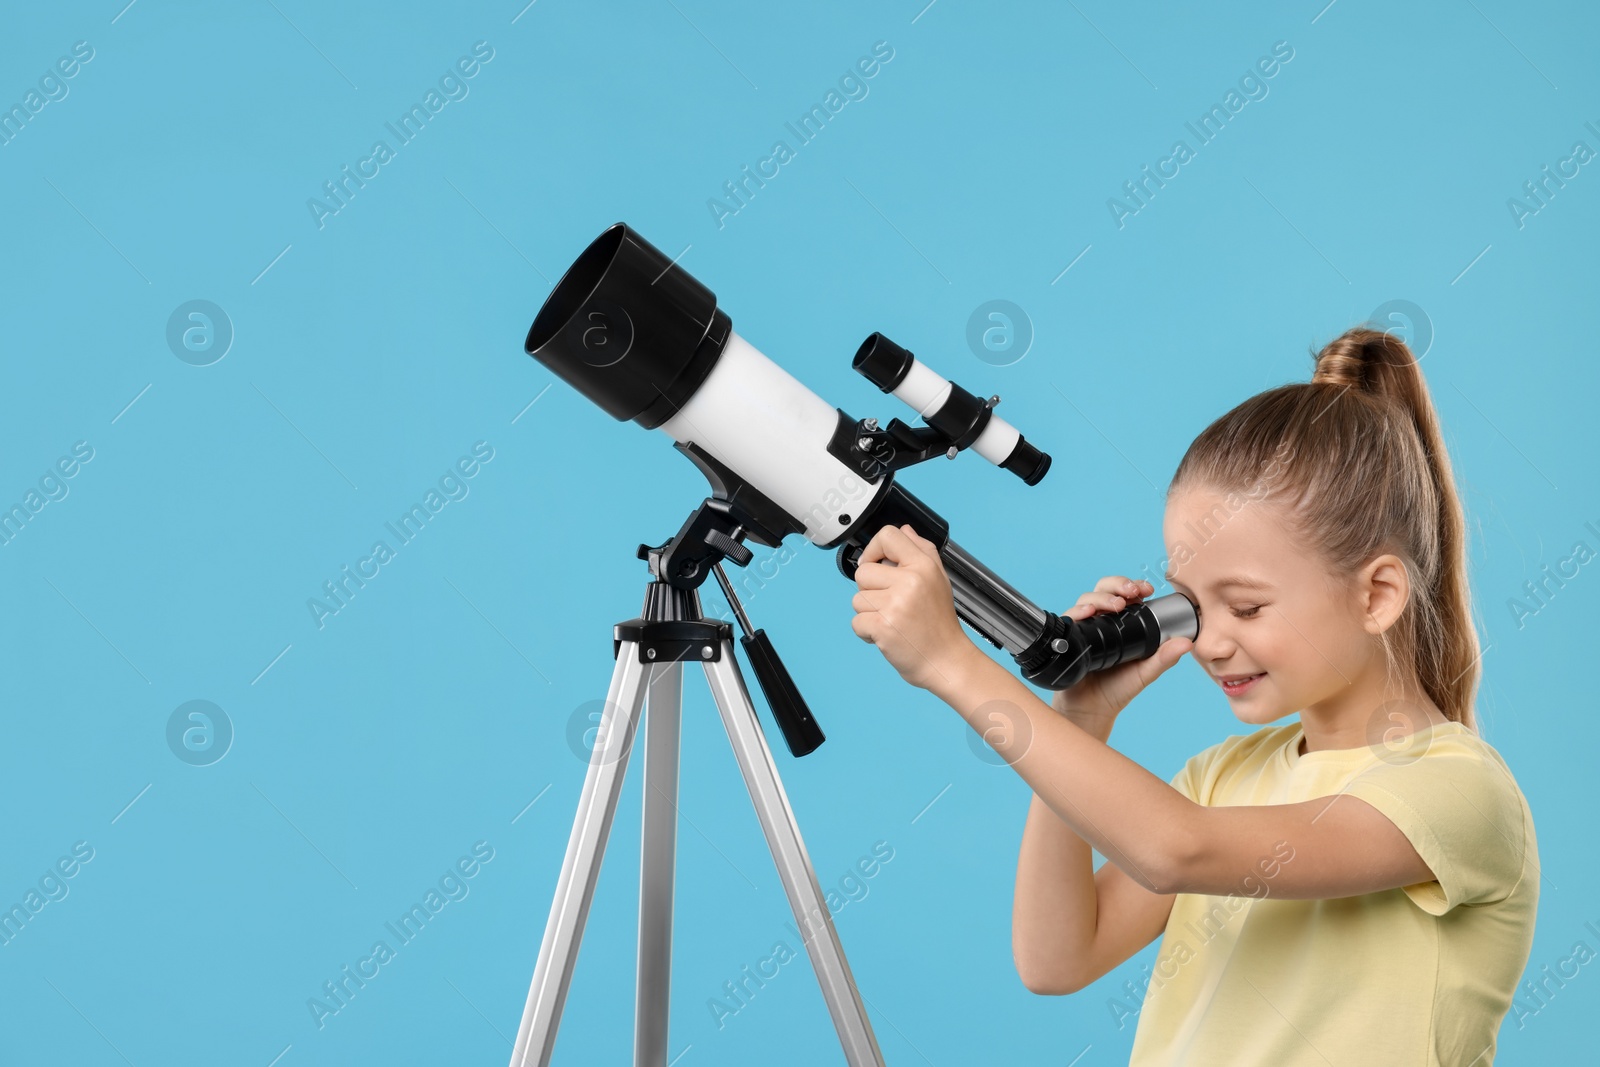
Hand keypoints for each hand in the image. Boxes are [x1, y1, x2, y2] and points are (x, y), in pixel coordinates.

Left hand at [849, 524, 978, 691]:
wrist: (947, 661)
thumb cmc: (940, 624)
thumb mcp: (939, 579)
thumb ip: (922, 550)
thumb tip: (904, 530)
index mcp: (923, 566)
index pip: (888, 535)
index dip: (875, 549)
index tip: (877, 564)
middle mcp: (910, 581)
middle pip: (863, 572)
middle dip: (871, 590)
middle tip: (893, 604)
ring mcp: (895, 605)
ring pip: (857, 599)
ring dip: (870, 613)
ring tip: (893, 620)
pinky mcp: (883, 627)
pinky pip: (856, 621)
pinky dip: (867, 632)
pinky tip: (887, 634)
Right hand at [1051, 575, 1192, 737]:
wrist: (1093, 709)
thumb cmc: (1119, 689)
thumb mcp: (1146, 672)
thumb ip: (1165, 658)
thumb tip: (1187, 643)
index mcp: (1122, 624)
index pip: (1126, 595)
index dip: (1134, 586)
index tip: (1146, 590)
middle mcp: (1101, 621)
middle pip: (1104, 589)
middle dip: (1117, 584)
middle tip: (1130, 592)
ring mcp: (1084, 627)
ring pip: (1088, 599)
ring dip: (1102, 597)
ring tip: (1116, 605)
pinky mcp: (1069, 637)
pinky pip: (1069, 617)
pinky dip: (1078, 610)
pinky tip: (1087, 613)